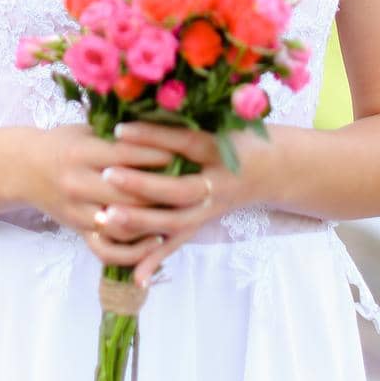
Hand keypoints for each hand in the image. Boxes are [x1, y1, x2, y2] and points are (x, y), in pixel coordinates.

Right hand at [22, 123, 189, 272]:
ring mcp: (77, 211)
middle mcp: (77, 183)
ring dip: (154, 221)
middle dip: (162, 189)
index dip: (154, 154)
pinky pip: (108, 249)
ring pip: (122, 223)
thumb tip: (163, 127)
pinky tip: (156, 240)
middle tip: (191, 184)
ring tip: (181, 213)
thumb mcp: (85, 130)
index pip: (124, 155)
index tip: (181, 152)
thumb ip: (117, 134)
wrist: (25, 169)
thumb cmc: (64, 143)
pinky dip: (134, 249)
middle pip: (127, 192)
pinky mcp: (77, 231)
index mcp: (80, 152)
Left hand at [103, 118, 251, 285]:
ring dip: (141, 223)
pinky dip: (156, 262)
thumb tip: (138, 103)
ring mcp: (209, 210)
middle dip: (142, 184)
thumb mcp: (218, 120)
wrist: (272, 168)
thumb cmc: (238, 135)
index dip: (152, 136)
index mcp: (221, 151)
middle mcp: (217, 185)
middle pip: (179, 189)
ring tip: (106, 218)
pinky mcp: (201, 226)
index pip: (184, 143)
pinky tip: (134, 276)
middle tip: (107, 175)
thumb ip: (182, 116)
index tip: (118, 130)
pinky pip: (177, 246)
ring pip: (175, 222)